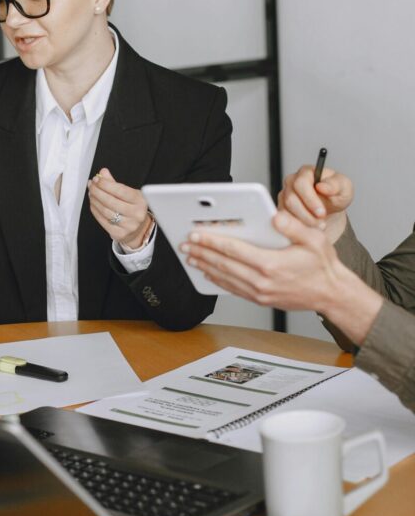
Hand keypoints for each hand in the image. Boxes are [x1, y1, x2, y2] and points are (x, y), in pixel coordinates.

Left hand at [87, 168, 152, 248]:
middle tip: (91, 185)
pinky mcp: (119, 233)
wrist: (138, 229)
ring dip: (95, 200)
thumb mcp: (128, 194)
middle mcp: (136, 213)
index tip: (97, 179)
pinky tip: (93, 204)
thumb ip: (114, 183)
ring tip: (91, 193)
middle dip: (97, 191)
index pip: (120, 190)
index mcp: (140, 201)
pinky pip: (103, 220)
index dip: (106, 184)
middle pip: (110, 201)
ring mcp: (128, 225)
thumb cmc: (132, 208)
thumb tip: (103, 172)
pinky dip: (95, 211)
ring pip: (105, 211)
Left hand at [180, 210, 349, 311]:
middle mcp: (262, 281)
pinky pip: (233, 289)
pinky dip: (218, 280)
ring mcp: (259, 293)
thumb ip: (293, 226)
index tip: (196, 234)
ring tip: (190, 257)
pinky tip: (208, 272)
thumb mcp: (315, 239)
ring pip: (225, 278)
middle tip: (185, 244)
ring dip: (205, 266)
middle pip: (223, 264)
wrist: (331, 294)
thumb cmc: (323, 266)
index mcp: (271, 264)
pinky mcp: (260, 299)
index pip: (234, 250)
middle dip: (201, 252)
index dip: (212, 242)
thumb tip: (274, 217)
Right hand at [277, 164, 353, 242]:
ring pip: (286, 210)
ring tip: (318, 226)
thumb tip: (322, 186)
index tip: (321, 212)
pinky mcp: (282, 208)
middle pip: (290, 199)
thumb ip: (336, 185)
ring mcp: (284, 194)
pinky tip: (309, 228)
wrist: (329, 207)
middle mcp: (292, 181)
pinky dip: (297, 225)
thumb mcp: (344, 188)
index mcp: (306, 172)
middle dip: (306, 214)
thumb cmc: (336, 194)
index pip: (301, 183)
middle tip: (320, 223)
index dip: (310, 199)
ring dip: (303, 221)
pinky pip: (284, 218)